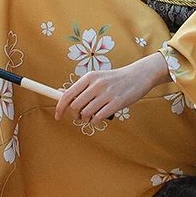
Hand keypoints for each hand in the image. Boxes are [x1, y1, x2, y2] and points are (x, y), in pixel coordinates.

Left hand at [54, 52, 170, 123]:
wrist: (138, 75)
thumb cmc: (115, 79)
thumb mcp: (96, 78)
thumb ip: (80, 88)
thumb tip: (61, 94)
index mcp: (89, 77)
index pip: (68, 94)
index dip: (60, 107)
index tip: (57, 116)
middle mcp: (96, 84)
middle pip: (75, 106)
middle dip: (75, 115)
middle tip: (79, 116)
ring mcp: (106, 94)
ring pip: (86, 113)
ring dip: (86, 119)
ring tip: (91, 116)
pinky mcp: (117, 103)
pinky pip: (98, 118)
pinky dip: (95, 121)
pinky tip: (98, 117)